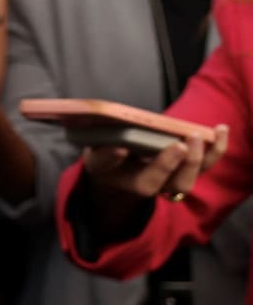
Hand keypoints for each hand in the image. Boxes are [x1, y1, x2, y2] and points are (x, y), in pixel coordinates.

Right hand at [78, 126, 229, 232]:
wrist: (116, 169)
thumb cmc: (105, 161)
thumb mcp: (95, 159)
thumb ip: (104, 156)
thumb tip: (120, 148)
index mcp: (136, 185)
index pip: (150, 182)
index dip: (161, 166)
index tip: (171, 146)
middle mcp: (161, 187)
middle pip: (180, 183)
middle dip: (187, 162)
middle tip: (188, 139)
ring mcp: (177, 178)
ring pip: (197, 174)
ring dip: (209, 154)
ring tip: (216, 131)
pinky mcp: (187, 167)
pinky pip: (206, 162)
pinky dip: (216, 147)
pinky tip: (221, 129)